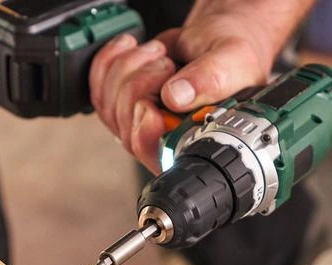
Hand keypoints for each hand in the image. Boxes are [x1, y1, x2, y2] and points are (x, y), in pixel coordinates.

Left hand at [90, 0, 312, 172]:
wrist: (217, 44)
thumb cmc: (232, 62)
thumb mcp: (233, 65)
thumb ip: (210, 80)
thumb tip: (177, 96)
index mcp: (194, 144)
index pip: (155, 154)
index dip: (146, 130)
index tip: (155, 101)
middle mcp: (162, 140)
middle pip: (125, 124)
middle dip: (141, 83)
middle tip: (167, 65)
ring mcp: (137, 123)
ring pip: (108, 102)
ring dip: (128, 67)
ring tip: (159, 54)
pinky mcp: (121, 102)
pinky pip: (98, 85)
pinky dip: (110, 59)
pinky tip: (132, 48)